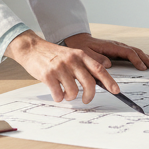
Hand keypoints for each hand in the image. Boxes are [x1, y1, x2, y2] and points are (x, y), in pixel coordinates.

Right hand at [5, 32, 120, 104]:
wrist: (32, 48)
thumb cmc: (54, 55)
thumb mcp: (72, 55)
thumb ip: (84, 66)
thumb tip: (98, 82)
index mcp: (80, 55)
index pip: (99, 69)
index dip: (109, 81)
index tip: (116, 90)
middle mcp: (72, 60)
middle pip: (89, 83)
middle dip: (90, 96)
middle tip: (87, 100)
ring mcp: (60, 68)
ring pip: (73, 91)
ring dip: (71, 97)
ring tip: (66, 94)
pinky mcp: (48, 75)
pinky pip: (58, 94)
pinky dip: (59, 98)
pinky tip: (57, 93)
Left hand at [63, 33, 148, 70]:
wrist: (79, 41)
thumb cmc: (82, 48)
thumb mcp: (86, 54)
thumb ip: (96, 59)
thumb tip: (108, 64)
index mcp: (111, 46)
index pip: (128, 52)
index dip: (136, 60)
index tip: (142, 68)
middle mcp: (117, 45)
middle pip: (135, 51)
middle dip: (146, 59)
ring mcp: (119, 47)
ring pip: (136, 51)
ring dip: (146, 57)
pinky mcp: (118, 50)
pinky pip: (132, 53)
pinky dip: (141, 57)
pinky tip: (147, 61)